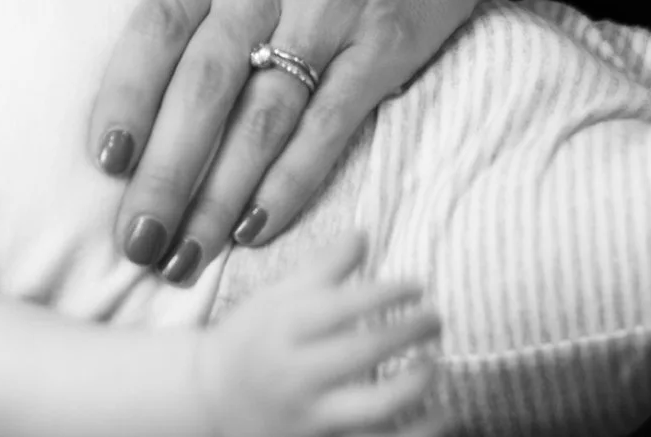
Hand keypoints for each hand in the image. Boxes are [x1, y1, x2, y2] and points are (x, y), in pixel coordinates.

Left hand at [89, 0, 488, 280]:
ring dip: (219, 197)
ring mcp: (325, 12)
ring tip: (184, 256)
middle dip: (164, 174)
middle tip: (134, 241)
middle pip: (202, 89)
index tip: (103, 162)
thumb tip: (104, 80)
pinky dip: (290, 182)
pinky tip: (255, 228)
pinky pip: (329, 124)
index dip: (126, 97)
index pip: (155, 30)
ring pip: (262, 118)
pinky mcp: (381, 45)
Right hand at [195, 234, 445, 436]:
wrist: (208, 400)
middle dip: (409, 331)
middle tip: (435, 319)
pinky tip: (442, 412)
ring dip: (416, 382)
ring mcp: (310, 415)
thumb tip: (362, 234)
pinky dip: (419, 431)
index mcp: (283, 329)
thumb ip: (320, 269)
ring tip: (433, 363)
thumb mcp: (274, 298)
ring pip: (375, 406)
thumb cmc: (250, 340)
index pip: (341, 305)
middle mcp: (295, 373)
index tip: (417, 285)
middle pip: (363, 351)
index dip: (387, 292)